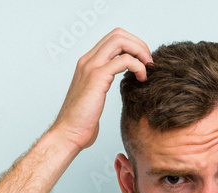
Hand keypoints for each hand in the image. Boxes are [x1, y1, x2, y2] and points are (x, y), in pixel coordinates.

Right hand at [50, 28, 152, 152]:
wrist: (68, 134)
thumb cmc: (81, 122)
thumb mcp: (94, 96)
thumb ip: (104, 84)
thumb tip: (122, 85)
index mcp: (88, 63)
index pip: (113, 39)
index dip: (132, 45)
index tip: (143, 62)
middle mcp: (88, 60)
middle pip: (118, 34)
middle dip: (139, 45)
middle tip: (149, 63)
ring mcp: (91, 66)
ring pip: (120, 41)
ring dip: (140, 51)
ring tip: (147, 69)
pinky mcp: (97, 77)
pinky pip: (124, 60)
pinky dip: (138, 66)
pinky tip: (141, 79)